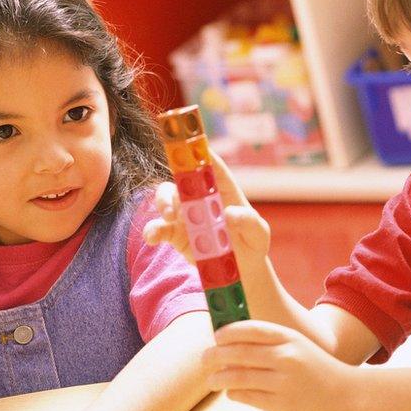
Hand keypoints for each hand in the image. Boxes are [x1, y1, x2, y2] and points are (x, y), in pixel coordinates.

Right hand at [143, 152, 269, 271]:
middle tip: (179, 195)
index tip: (187, 141)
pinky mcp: (175, 234)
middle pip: (182, 176)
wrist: (241, 269)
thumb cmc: (252, 242)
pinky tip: (154, 238)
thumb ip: (248, 221)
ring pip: (166, 197)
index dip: (198, 150)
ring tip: (170, 218)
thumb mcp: (258, 232)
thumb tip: (229, 214)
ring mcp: (185, 213)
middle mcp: (201, 196)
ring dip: (164, 203)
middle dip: (176, 176)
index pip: (210, 164)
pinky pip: (158, 227)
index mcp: (223, 188)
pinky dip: (153, 231)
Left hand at [202, 320, 355, 410]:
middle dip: (215, 356)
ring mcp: (283, 382)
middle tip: (204, 359)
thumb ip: (272, 342)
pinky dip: (234, 393)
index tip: (216, 336)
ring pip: (238, 376)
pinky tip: (232, 391)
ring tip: (211, 380)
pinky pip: (247, 396)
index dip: (228, 332)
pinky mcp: (280, 405)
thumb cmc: (318, 369)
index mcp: (290, 338)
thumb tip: (231, 342)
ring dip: (219, 377)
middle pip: (239, 353)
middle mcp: (286, 357)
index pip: (251, 329)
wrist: (347, 395)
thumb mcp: (299, 346)